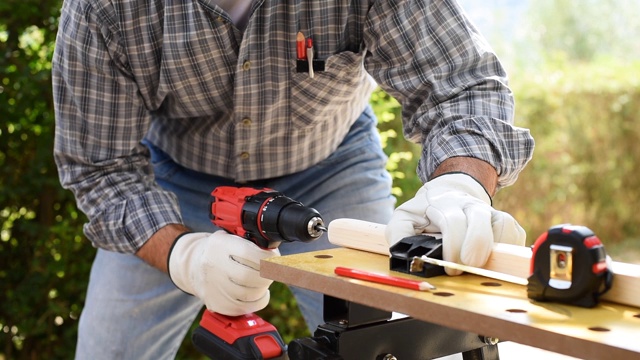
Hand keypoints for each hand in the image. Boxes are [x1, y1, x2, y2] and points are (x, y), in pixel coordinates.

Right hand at [168, 231, 279, 315]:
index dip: (268, 257)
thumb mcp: (230, 237)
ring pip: (249, 294)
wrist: (192, 265)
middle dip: (268, 274)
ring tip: (264, 281)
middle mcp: (214, 267)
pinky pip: (244, 308)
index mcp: (219, 246)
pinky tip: (260, 293)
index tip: (275, 257)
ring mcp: (213, 288)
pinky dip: (258, 301)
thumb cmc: (218, 250)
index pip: (250, 254)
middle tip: (273, 271)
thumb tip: (275, 252)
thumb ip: (251, 241)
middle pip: (251, 277)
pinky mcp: (216, 304)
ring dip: (264, 288)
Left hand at [385, 173, 524, 274]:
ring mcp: (489, 210)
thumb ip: (399, 233)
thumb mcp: (405, 218)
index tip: (450, 267)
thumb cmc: (425, 213)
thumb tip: (403, 253)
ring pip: (503, 224)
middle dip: (475, 248)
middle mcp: (469, 205)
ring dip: (495, 249)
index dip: (453, 247)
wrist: (449, 193)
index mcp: (443, 204)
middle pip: (480, 220)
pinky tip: (495, 258)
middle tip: (467, 268)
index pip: (453, 222)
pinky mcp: (504, 220)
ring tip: (482, 264)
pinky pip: (515, 232)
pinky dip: (510, 248)